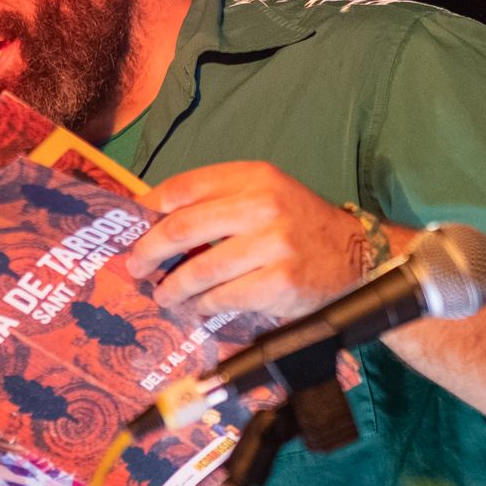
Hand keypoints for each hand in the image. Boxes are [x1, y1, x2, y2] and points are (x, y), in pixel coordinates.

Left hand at [125, 162, 364, 319]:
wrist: (354, 254)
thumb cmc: (298, 225)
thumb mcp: (265, 194)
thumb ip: (220, 200)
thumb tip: (156, 218)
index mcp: (254, 177)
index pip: (185, 187)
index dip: (149, 207)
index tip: (132, 224)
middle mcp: (263, 205)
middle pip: (183, 227)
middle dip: (149, 251)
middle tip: (136, 267)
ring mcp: (273, 245)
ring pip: (200, 270)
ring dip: (173, 287)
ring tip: (163, 294)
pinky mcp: (280, 282)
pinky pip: (224, 297)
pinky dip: (202, 306)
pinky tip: (195, 308)